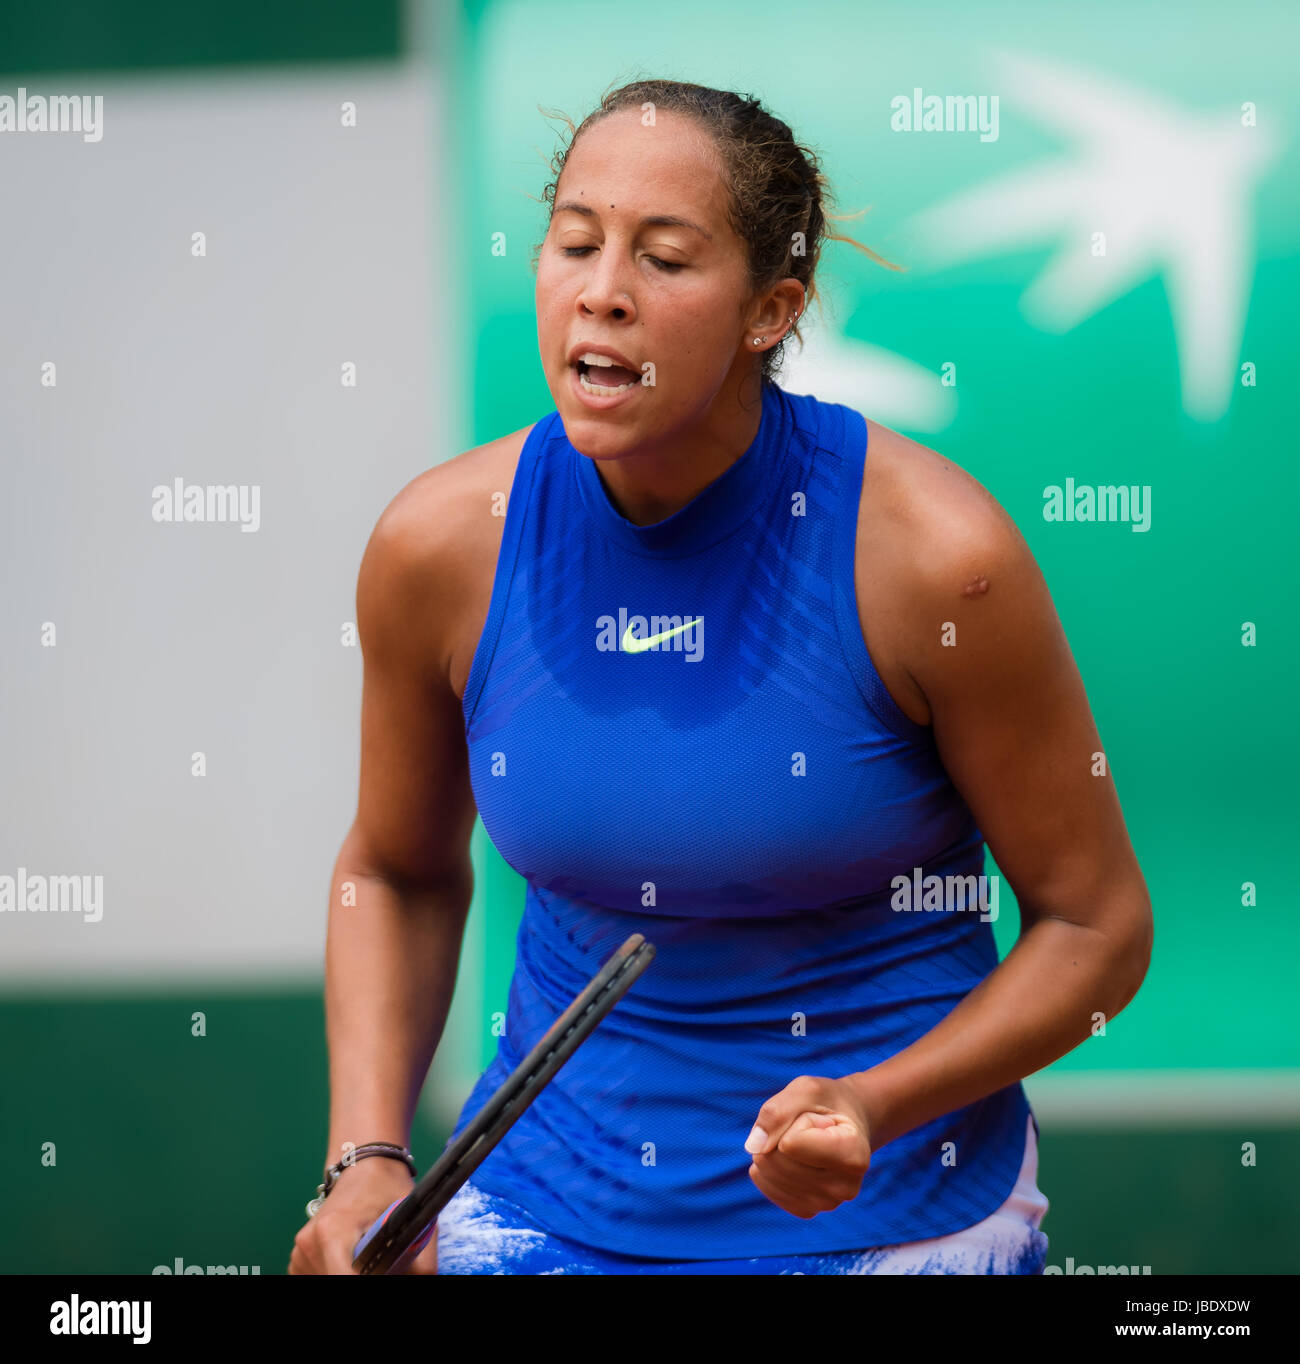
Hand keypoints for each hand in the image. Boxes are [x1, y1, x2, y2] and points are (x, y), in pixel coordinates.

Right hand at [288, 1158, 438, 1274]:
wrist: (364, 1163)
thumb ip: (421, 1263)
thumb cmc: (389, 1188)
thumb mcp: (414, 1219)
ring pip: (326, 1280)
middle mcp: (310, 1242)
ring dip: (349, 1275)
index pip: (344, 1280)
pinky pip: (315, 1277)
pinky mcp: (298, 1256)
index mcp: (333, 1232)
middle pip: (336, 1281)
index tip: (386, 1271)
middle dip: (363, 1277)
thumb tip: (420, 1280)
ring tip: (367, 1258)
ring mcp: (300, 1250)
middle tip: (382, 1263)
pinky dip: (335, 1272)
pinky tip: (350, 1260)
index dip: (370, 1280)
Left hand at [744, 1075, 872, 1218]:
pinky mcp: (808, 1210)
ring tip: (804, 1142)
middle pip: (776, 1159)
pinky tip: (791, 1157)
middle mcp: (845, 1187)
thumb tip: (754, 1147)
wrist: (846, 1124)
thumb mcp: (806, 1089)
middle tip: (809, 1128)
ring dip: (774, 1148)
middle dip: (781, 1134)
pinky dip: (768, 1166)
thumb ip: (778, 1111)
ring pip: (769, 1173)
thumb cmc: (827, 1102)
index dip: (796, 1120)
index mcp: (854, 1155)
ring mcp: (827, 1203)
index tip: (819, 1118)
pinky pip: (767, 1187)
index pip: (790, 1143)